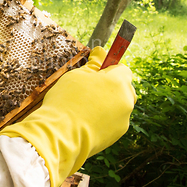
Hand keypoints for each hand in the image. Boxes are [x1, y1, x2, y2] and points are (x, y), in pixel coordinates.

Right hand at [0, 47, 136, 186]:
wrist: (60, 134)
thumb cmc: (66, 100)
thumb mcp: (77, 75)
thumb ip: (93, 64)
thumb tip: (101, 51)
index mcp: (118, 82)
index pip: (122, 68)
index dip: (108, 68)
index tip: (95, 71)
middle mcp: (126, 100)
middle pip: (123, 87)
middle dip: (110, 86)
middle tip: (87, 88)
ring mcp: (123, 119)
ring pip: (118, 105)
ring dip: (107, 102)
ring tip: (83, 106)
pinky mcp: (116, 135)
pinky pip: (113, 120)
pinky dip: (103, 118)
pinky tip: (84, 119)